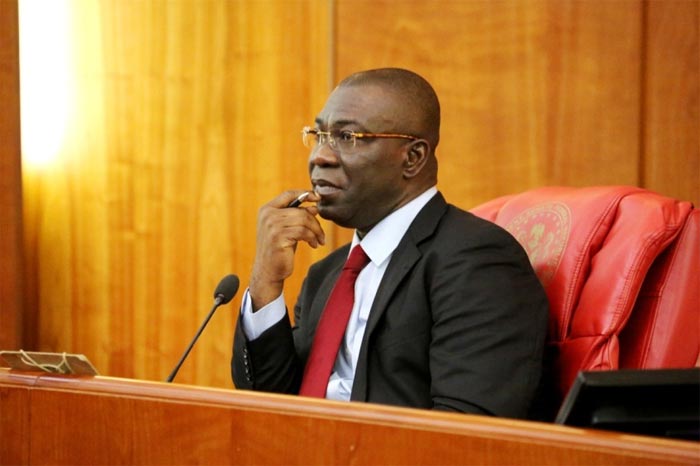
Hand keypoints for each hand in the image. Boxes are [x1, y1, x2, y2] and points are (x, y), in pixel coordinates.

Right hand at [249, 190, 323, 309]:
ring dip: (316, 231)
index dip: (305, 193)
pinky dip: (312, 238)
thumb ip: (297, 217)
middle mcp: (268, 215)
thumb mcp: (288, 229)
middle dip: (315, 222)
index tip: (318, 198)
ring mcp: (272, 225)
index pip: (288, 194)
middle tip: (321, 234)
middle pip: (300, 210)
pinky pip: (303, 232)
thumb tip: (314, 207)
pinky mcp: (279, 237)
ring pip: (304, 220)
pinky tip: (314, 245)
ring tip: (319, 240)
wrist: (268, 270)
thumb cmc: (279, 249)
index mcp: (267, 209)